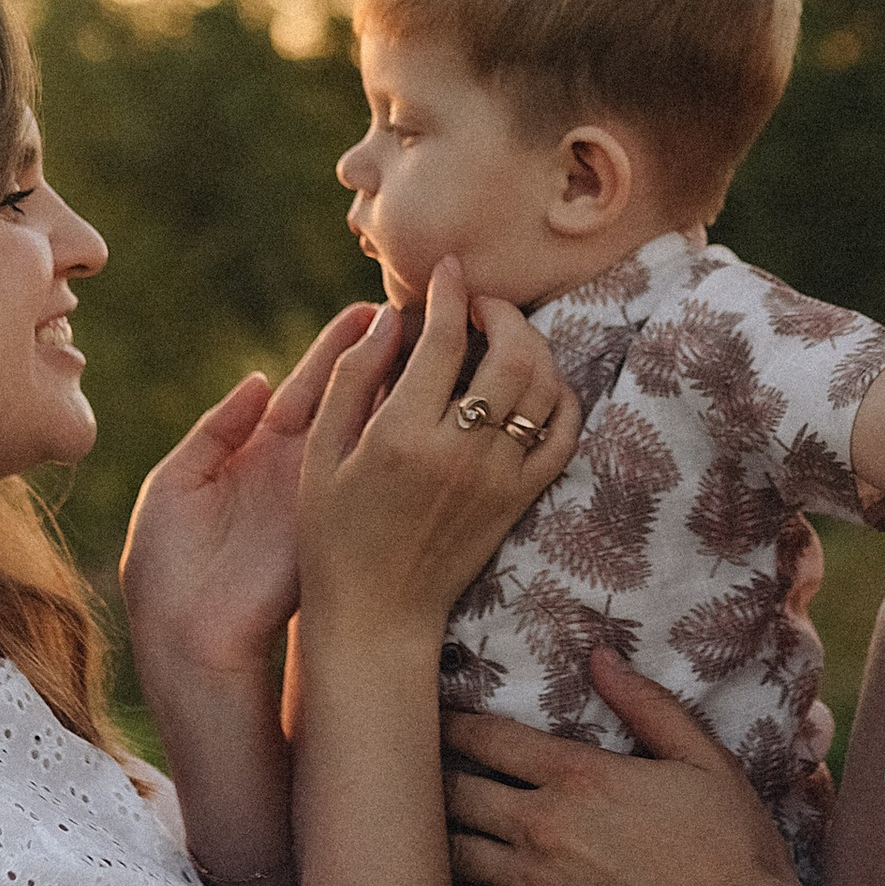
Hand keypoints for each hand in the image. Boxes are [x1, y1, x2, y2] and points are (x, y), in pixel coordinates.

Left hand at [120, 301, 387, 701]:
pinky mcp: (334, 521)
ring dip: (398, 388)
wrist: (185, 635)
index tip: (368, 311)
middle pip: (346, 399)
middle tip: (416, 311)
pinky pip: (368, 472)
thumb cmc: (164, 566)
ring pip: (366, 430)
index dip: (335, 350)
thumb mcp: (174, 483)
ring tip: (432, 340)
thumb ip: (217, 429)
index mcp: (253, 452)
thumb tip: (257, 379)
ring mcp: (320, 494)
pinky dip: (396, 436)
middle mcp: (295, 468)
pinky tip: (427, 397)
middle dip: (379, 356)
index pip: (305, 388)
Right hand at [295, 259, 580, 642]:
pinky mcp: (520, 499)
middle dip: (500, 310)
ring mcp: (499, 477)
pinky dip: (558, 397)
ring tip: (502, 337)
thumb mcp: (321, 455)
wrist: (377, 614)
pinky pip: (562, 435)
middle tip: (479, 304)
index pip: (441, 337)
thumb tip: (385, 318)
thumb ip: (351, 380)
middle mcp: (460, 451)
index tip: (447, 271)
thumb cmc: (333, 534)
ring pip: (542, 386)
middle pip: (511, 351)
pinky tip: (533, 384)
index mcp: (402, 435)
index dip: (448, 292)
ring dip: (530, 346)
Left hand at [443, 644, 802, 885]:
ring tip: (416, 829)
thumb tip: (601, 658)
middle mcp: (544, 828)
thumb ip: (647, 705)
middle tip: (411, 771)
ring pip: (450, 855)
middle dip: (430, 777)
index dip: (452, 723)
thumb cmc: (733, 850)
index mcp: (580, 777)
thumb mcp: (703, 761)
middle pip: (455, 792)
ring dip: (433, 838)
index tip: (432, 717)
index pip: (489, 738)